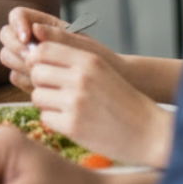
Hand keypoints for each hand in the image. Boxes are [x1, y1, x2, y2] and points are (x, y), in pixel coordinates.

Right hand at [0, 5, 121, 92]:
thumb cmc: (101, 63)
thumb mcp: (82, 46)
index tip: (27, 38)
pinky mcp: (30, 78)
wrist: (111, 86)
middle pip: (6, 35)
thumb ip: (57, 37)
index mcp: (46, 25)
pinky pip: (15, 76)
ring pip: (7, 56)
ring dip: (18, 63)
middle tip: (30, 60)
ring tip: (38, 73)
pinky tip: (41, 86)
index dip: (17, 24)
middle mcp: (34, 40)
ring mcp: (31, 59)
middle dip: (14, 46)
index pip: (18, 15)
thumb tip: (34, 28)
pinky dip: (23, 80)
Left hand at [29, 40, 173, 168]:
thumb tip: (33, 54)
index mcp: (88, 60)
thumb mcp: (101, 70)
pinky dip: (54, 121)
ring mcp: (76, 102)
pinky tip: (72, 122)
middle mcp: (80, 78)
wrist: (149, 132)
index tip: (43, 69)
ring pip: (37, 96)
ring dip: (46, 103)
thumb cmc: (123, 100)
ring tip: (65, 108)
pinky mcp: (73, 126)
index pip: (43, 50)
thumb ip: (71, 60)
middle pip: (36, 72)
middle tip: (55, 92)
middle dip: (41, 83)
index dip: (37, 60)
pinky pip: (45, 118)